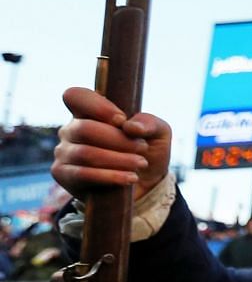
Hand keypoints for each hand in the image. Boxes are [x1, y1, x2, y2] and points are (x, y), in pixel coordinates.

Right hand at [54, 88, 172, 197]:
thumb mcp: (157, 133)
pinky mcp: (64, 175)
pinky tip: (130, 178)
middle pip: (85, 129)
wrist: (145, 184)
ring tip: (141, 163)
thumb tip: (130, 127)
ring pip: (85, 153)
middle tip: (143, 148)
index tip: (121, 120)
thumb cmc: (146, 151)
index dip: (98, 107)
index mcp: (88, 112)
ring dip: (119, 159)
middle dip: (118, 140)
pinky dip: (110, 176)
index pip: (76, 96)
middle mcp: (71, 130)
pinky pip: (82, 174)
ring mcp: (64, 152)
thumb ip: (149, 123)